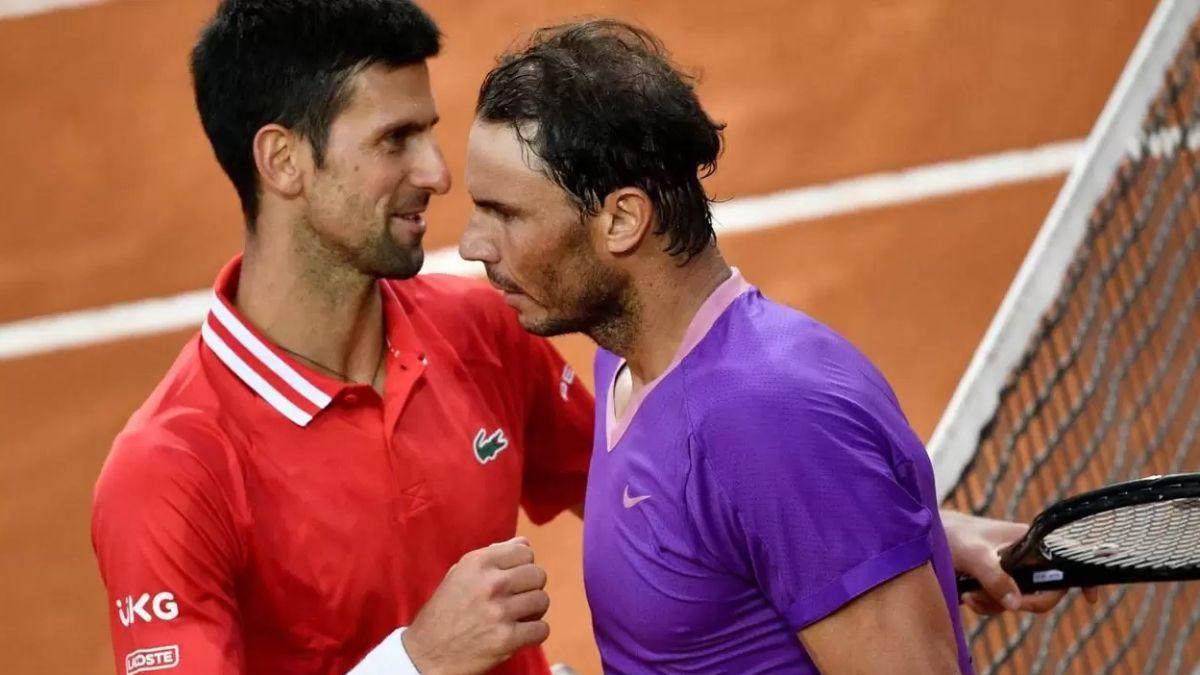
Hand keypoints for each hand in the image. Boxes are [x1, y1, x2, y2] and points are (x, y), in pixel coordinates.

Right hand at [402, 537, 550, 674]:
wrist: (426, 654)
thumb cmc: (444, 613)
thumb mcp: (459, 574)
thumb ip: (492, 556)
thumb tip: (524, 543)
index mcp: (477, 563)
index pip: (524, 552)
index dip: (523, 566)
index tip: (515, 578)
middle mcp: (490, 583)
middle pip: (538, 575)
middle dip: (531, 587)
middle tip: (519, 599)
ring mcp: (500, 612)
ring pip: (542, 601)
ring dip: (534, 611)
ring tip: (518, 617)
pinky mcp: (506, 639)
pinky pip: (542, 629)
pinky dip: (535, 633)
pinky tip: (520, 634)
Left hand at [941, 510, 1098, 613]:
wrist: (924, 536)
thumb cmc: (951, 534)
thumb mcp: (972, 553)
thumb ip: (994, 575)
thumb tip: (1015, 603)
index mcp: (1030, 540)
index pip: (1066, 557)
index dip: (1082, 577)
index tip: (1090, 598)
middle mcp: (1025, 555)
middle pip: (1046, 589)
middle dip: (1027, 602)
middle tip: (1009, 605)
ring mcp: (1010, 570)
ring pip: (1020, 600)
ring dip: (997, 605)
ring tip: (971, 595)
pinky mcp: (994, 582)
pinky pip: (1001, 604)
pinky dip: (987, 605)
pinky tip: (967, 596)